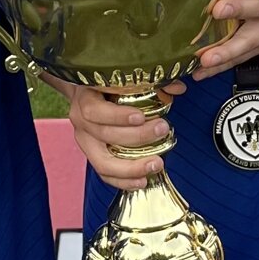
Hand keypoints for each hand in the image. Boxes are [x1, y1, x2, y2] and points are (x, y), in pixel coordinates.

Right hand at [67, 81, 183, 191]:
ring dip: (131, 167)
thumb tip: (177, 87)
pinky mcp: (92, 157)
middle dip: (137, 137)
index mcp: (85, 99)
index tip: (141, 117)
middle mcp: (81, 123)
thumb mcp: (120, 78)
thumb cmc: (106, 85)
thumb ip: (149, 81)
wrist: (84, 94)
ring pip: (103, 163)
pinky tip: (143, 181)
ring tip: (156, 163)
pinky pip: (105, 175)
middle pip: (105, 136)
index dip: (118, 116)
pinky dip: (124, 181)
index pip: (95, 111)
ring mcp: (85, 143)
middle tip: (162, 129)